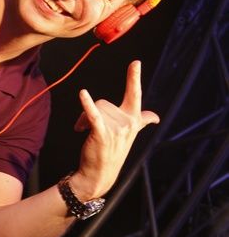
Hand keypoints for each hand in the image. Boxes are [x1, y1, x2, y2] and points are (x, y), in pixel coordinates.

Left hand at [72, 61, 158, 197]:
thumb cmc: (112, 152)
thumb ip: (140, 121)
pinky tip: (82, 94)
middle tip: (86, 127)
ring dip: (83, 119)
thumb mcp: (129, 135)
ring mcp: (116, 129)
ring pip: (95, 109)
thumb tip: (154, 117)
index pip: (135, 95)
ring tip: (83, 132)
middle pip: (104, 103)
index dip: (134, 78)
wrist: (99, 175)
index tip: (136, 62)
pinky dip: (87, 104)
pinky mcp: (102, 134)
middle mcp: (127, 123)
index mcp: (133, 120)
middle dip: (91, 113)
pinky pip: (93, 115)